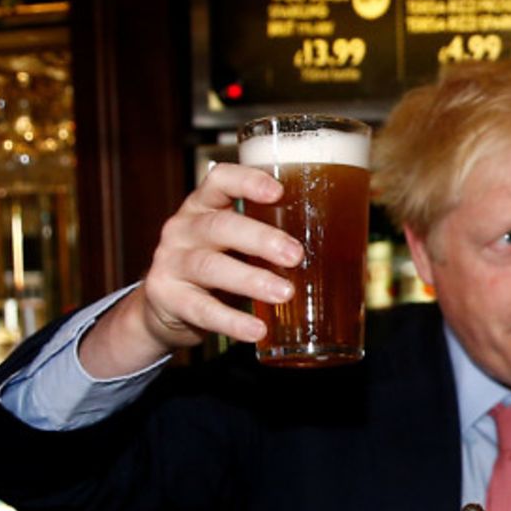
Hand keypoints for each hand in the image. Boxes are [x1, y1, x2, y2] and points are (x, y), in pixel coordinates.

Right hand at [82, 164, 302, 376]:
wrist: (165, 307)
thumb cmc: (218, 265)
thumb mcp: (236, 245)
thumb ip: (269, 241)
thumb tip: (344, 249)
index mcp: (204, 206)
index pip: (219, 181)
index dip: (246, 181)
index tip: (278, 192)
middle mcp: (183, 228)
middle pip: (220, 226)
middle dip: (260, 239)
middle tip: (295, 255)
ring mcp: (170, 262)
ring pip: (210, 267)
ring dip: (251, 280)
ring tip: (284, 293)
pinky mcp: (166, 296)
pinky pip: (201, 309)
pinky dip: (232, 321)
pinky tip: (257, 329)